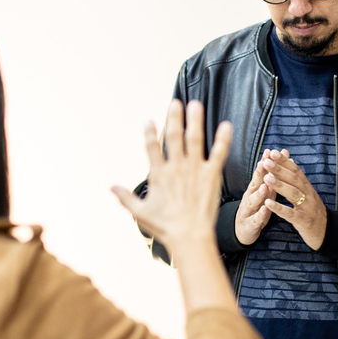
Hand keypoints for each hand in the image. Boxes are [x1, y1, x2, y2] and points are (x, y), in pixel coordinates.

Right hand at [114, 100, 231, 256]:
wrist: (189, 235)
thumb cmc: (165, 226)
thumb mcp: (139, 213)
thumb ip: (125, 197)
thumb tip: (111, 187)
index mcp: (158, 174)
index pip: (152, 148)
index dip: (149, 133)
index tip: (149, 121)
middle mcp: (176, 167)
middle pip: (174, 137)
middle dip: (174, 118)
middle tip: (175, 103)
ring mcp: (194, 169)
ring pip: (195, 139)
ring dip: (195, 121)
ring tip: (196, 105)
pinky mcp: (211, 175)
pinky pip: (218, 153)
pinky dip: (223, 139)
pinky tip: (227, 125)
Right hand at [234, 150, 275, 244]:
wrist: (244, 230)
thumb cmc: (257, 208)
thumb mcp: (265, 191)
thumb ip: (272, 177)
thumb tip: (280, 159)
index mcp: (254, 188)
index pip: (260, 174)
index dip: (264, 163)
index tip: (269, 151)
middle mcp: (249, 197)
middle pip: (255, 184)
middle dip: (259, 173)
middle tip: (264, 163)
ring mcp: (248, 210)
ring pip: (253, 201)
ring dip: (259, 193)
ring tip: (265, 186)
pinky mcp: (250, 224)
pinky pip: (256, 218)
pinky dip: (261, 214)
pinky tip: (266, 209)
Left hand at [261, 151, 326, 250]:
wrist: (327, 232)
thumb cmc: (313, 211)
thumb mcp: (307, 193)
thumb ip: (298, 178)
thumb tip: (290, 159)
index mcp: (307, 187)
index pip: (296, 170)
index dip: (285, 161)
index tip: (273, 152)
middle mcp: (309, 195)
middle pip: (294, 179)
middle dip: (280, 169)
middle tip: (266, 161)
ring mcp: (307, 208)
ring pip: (293, 194)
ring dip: (279, 185)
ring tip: (266, 178)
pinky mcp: (303, 221)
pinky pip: (290, 214)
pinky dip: (279, 208)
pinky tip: (268, 203)